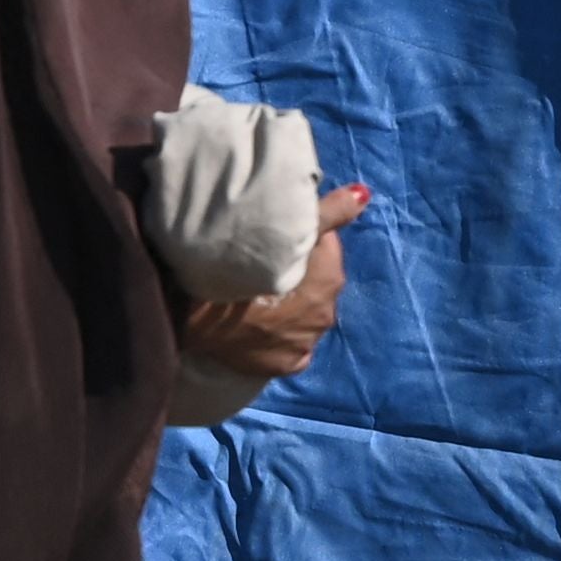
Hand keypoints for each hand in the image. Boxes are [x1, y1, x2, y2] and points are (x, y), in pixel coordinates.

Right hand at [176, 183, 371, 384]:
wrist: (195, 306)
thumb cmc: (241, 257)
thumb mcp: (287, 227)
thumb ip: (330, 213)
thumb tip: (365, 195)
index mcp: (330, 279)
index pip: (326, 248)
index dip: (302, 238)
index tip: (276, 236)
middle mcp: (325, 315)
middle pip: (316, 285)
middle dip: (298, 275)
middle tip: (263, 265)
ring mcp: (304, 344)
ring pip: (304, 318)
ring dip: (290, 307)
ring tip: (257, 296)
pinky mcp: (282, 366)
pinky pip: (290, 348)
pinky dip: (281, 338)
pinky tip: (262, 328)